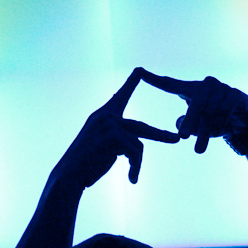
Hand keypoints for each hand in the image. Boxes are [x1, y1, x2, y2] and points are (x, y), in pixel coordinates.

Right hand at [60, 68, 179, 186]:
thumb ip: (120, 142)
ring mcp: (109, 124)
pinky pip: (135, 151)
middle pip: (141, 127)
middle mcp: (106, 116)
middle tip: (176, 139)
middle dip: (160, 136)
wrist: (71, 175)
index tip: (139, 70)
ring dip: (137, 164)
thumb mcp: (105, 150)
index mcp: (103, 117)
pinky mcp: (113, 134)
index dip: (130, 84)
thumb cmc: (86, 166)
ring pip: (138, 145)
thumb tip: (136, 146)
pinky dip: (135, 167)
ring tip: (132, 177)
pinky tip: (129, 177)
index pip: (120, 98)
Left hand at [140, 70, 247, 153]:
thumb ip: (186, 124)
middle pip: (195, 105)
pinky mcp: (236, 96)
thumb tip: (179, 126)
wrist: (245, 117)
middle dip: (190, 122)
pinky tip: (223, 131)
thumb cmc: (215, 119)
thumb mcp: (198, 124)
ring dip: (206, 133)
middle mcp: (206, 85)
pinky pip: (226, 114)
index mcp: (192, 90)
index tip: (140, 72)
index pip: (171, 85)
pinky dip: (222, 126)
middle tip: (183, 136)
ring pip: (211, 114)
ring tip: (198, 151)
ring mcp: (222, 89)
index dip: (156, 80)